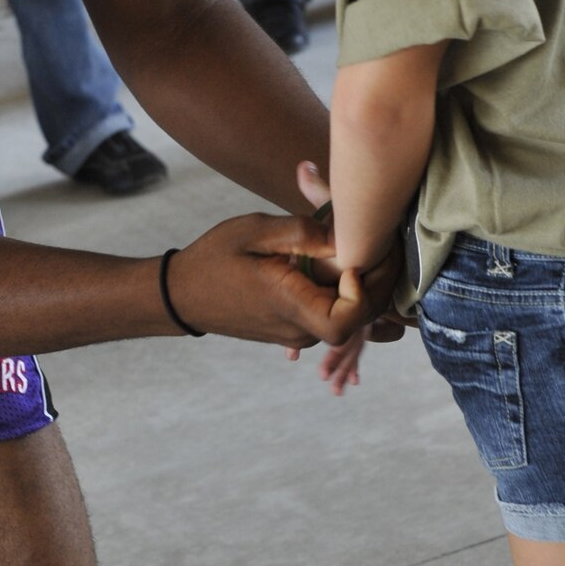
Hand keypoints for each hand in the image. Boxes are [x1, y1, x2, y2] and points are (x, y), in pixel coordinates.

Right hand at [168, 214, 369, 346]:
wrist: (182, 295)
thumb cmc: (214, 259)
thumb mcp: (253, 231)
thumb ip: (301, 231)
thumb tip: (344, 233)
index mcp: (289, 306)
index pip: (348, 320)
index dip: (364, 292)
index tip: (352, 260)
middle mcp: (299, 329)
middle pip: (361, 316)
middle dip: (378, 280)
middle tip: (381, 240)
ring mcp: (299, 333)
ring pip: (351, 316)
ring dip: (364, 283)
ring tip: (362, 245)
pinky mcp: (297, 328)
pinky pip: (334, 314)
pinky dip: (346, 290)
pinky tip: (341, 261)